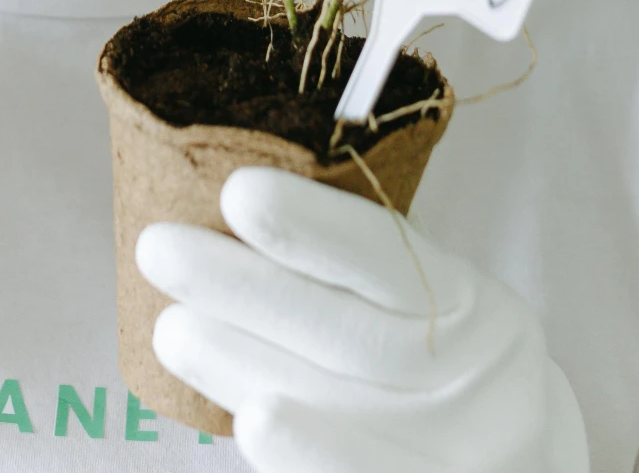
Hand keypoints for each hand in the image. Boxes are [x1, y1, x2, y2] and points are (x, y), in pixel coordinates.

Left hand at [137, 166, 588, 472]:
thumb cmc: (450, 375)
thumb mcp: (444, 311)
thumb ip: (366, 277)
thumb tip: (235, 209)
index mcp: (479, 313)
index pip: (391, 263)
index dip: (314, 228)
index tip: (236, 193)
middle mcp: (476, 387)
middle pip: (353, 338)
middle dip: (246, 290)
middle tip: (159, 249)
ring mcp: (460, 458)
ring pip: (340, 409)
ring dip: (242, 366)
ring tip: (171, 327)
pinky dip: (301, 455)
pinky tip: (245, 420)